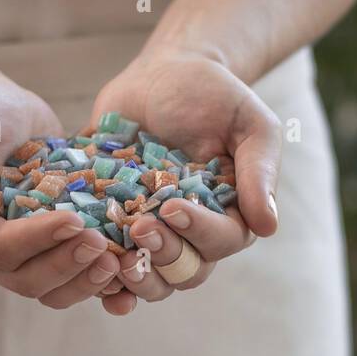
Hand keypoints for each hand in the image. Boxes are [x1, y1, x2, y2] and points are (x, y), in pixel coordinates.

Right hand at [0, 70, 121, 307]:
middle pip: (27, 279)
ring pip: (52, 288)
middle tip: (104, 242)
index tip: (72, 219)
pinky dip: (101, 283)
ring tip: (120, 260)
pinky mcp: (51, 245)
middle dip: (67, 264)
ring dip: (86, 280)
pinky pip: (74, 276)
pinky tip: (130, 276)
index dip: (34, 241)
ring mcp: (22, 253)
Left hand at [90, 52, 281, 315]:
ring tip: (113, 259)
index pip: (220, 242)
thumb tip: (268, 227)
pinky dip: (101, 279)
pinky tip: (88, 273)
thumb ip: (258, 172)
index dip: (197, 232)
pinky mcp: (115, 229)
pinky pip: (110, 268)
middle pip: (184, 272)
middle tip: (140, 228)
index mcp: (229, 216)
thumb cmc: (214, 96)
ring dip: (134, 278)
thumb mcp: (249, 124)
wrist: (163, 75)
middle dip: (162, 255)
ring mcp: (152, 236)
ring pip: (149, 280)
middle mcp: (192, 236)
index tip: (172, 207)